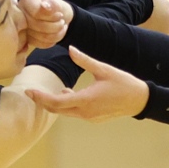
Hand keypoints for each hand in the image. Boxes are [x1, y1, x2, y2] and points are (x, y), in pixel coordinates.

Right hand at [17, 0, 71, 51]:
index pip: (35, 12)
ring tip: (61, 26)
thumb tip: (45, 6)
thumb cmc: (57, 7)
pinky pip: (41, 44)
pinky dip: (53, 40)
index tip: (60, 14)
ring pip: (40, 36)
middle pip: (37, 25)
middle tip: (62, 21)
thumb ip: (53, 4)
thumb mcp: (58, 2)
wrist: (58, 17)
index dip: (50, 16)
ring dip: (56, 33)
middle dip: (55, 26)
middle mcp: (20, 12)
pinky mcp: (27, 39)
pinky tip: (56, 33)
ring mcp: (22, 27)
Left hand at [26, 47, 148, 120]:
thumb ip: (84, 60)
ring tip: (47, 92)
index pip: (56, 102)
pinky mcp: (93, 118)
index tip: (28, 91)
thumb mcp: (103, 69)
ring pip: (65, 112)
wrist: (139, 100)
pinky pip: (75, 113)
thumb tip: (70, 48)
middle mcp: (85, 112)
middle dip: (43, 101)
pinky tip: (67, 93)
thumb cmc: (123, 83)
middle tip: (31, 92)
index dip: (40, 97)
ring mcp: (89, 117)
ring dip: (55, 103)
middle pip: (57, 109)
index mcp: (86, 100)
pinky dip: (67, 105)